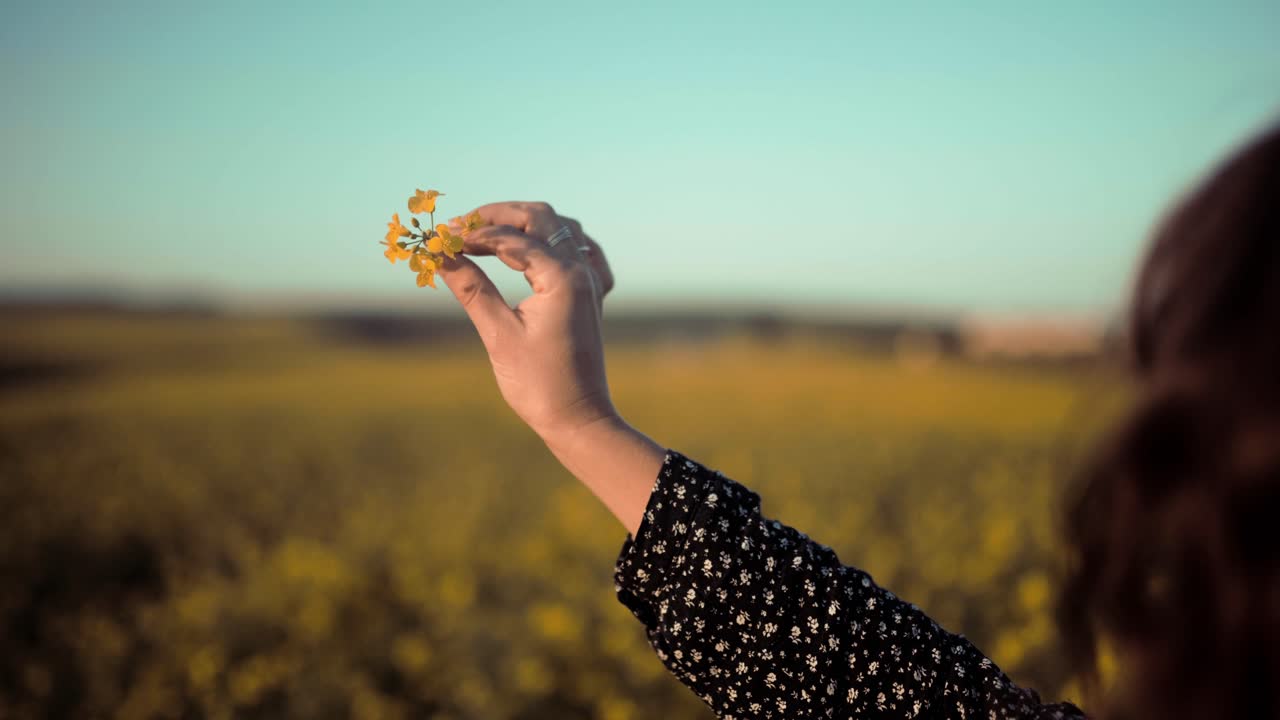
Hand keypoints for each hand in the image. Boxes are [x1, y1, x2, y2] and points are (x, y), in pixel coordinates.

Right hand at [437, 201, 663, 535]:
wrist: (578, 420)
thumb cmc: (538, 384)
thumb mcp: (498, 334)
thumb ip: (471, 288)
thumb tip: (439, 256)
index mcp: (562, 277)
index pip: (512, 237)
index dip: (472, 233)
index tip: (440, 238)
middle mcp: (582, 271)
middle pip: (541, 218)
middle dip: (498, 216)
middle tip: (459, 227)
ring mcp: (592, 282)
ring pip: (562, 229)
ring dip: (525, 224)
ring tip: (486, 235)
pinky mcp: (592, 297)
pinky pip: (582, 251)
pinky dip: (556, 242)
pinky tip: (538, 250)